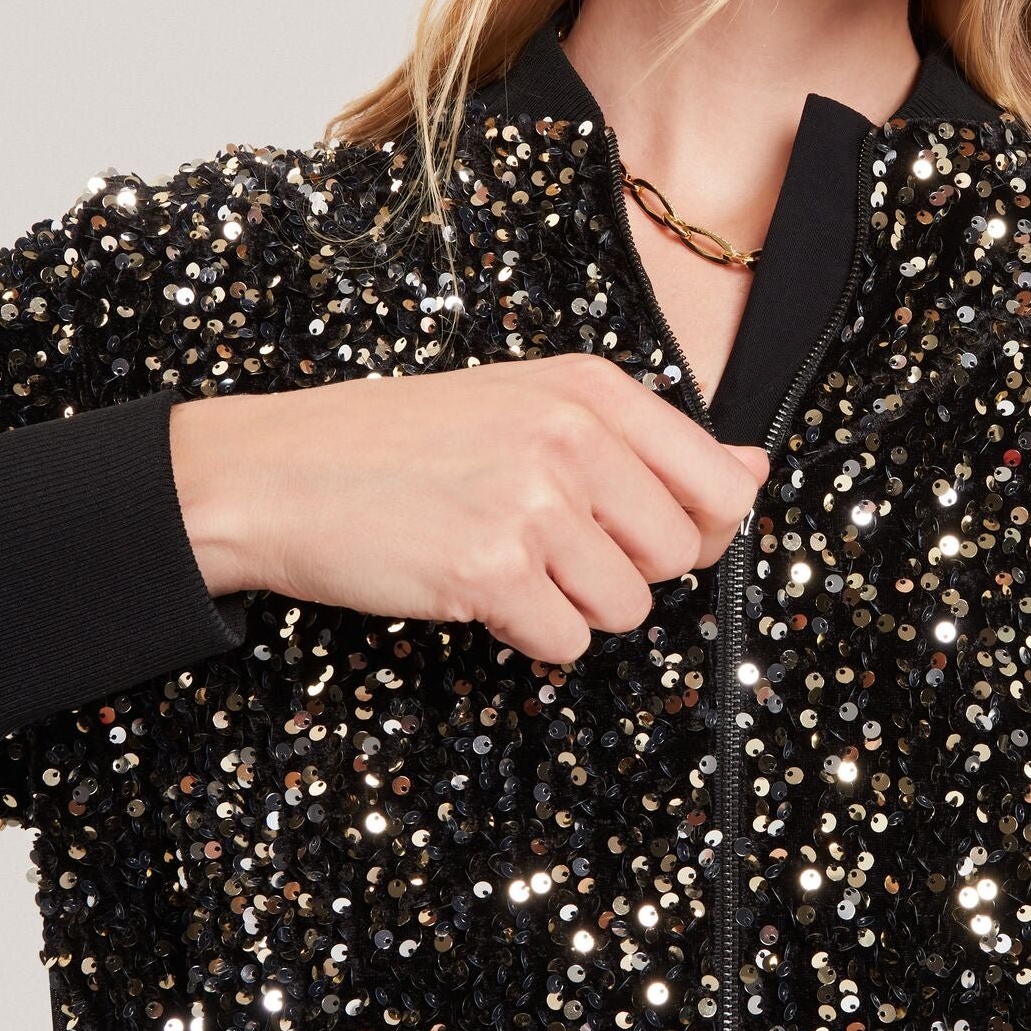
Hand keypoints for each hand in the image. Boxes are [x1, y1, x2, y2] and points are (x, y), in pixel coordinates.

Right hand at [168, 353, 767, 664]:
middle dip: (623, 572)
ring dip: (571, 606)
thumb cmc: (400, 444)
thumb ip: (648, 444)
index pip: (721, 486)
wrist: (274, 472)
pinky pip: (564, 642)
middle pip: (679, 557)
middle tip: (545, 546)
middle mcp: (573, 436)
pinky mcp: (492, 569)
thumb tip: (756, 471)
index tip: (638, 532)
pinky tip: (472, 588)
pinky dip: (523, 634)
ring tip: (502, 560)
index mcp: (592, 389)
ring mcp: (534, 501)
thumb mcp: (532, 408)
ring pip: (627, 608)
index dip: (696, 531)